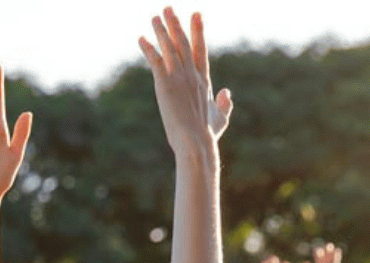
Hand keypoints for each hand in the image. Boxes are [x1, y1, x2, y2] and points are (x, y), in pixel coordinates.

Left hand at [139, 8, 231, 156]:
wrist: (196, 142)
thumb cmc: (207, 135)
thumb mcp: (221, 119)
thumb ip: (226, 105)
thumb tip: (228, 92)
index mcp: (204, 81)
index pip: (200, 50)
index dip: (197, 31)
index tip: (196, 15)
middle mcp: (192, 75)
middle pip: (183, 43)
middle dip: (176, 24)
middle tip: (169, 8)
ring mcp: (179, 78)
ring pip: (169, 47)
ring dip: (161, 31)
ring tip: (155, 17)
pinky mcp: (165, 85)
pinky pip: (156, 61)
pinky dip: (148, 49)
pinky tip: (141, 39)